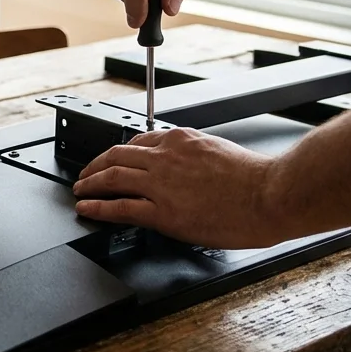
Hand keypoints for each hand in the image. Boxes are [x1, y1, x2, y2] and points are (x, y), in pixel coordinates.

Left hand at [72, 127, 290, 248]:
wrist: (271, 195)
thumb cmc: (257, 179)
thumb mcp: (219, 151)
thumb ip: (194, 157)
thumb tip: (185, 170)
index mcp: (181, 139)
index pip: (139, 141)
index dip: (120, 152)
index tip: (113, 159)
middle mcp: (166, 156)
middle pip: (117, 155)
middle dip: (96, 164)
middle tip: (86, 172)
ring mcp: (161, 183)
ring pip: (112, 177)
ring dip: (90, 183)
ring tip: (80, 189)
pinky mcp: (161, 211)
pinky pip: (119, 207)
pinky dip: (97, 207)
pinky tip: (87, 208)